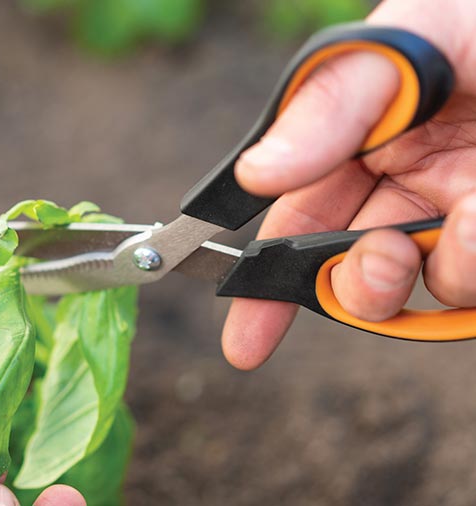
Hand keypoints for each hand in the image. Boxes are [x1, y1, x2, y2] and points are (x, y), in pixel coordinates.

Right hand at [222, 0, 475, 369]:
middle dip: (353, 288)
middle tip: (376, 269)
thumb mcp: (402, 50)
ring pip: (429, 285)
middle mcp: (414, 184)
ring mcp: (468, 213)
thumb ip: (327, 106)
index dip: (266, 283)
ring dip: (441, 267)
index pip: (298, 220)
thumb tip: (256, 174)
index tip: (244, 342)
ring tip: (468, 218)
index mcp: (366, 143)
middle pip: (356, 270)